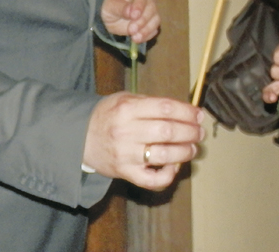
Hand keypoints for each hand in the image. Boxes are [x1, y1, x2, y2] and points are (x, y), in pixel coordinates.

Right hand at [83, 92, 205, 190]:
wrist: (78, 137)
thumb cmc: (109, 115)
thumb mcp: (127, 99)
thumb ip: (154, 103)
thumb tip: (187, 110)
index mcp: (128, 109)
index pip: (166, 108)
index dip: (187, 112)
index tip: (199, 115)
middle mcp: (126, 131)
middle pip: (168, 132)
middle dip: (190, 132)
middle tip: (199, 133)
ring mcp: (125, 154)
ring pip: (164, 155)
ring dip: (185, 152)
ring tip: (192, 148)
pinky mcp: (124, 172)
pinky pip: (152, 180)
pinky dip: (168, 175)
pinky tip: (174, 166)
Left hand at [101, 0, 159, 42]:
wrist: (111, 15)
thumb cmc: (110, 5)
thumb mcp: (110, 5)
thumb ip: (120, 7)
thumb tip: (130, 12)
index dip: (139, 5)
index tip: (133, 16)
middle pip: (151, 8)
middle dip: (142, 20)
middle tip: (131, 30)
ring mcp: (151, 10)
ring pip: (155, 19)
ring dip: (146, 29)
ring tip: (135, 37)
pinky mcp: (151, 21)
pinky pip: (154, 28)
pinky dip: (147, 35)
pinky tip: (137, 39)